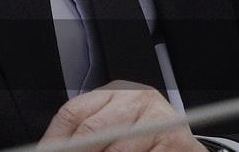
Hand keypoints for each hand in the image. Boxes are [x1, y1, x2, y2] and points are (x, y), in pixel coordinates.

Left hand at [41, 80, 207, 151]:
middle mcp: (137, 99)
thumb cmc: (145, 140)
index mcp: (115, 93)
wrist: (185, 149)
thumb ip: (86, 135)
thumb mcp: (115, 129)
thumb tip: (53, 149)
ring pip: (116, 149)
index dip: (55, 139)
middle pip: (92, 129)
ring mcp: (158, 118)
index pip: (73, 112)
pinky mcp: (176, 140)